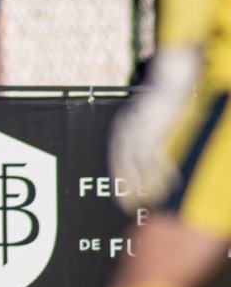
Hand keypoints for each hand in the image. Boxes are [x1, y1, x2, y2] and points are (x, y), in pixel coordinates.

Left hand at [109, 48, 200, 212]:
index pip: (116, 158)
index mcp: (122, 127)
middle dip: (126, 187)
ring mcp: (142, 130)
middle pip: (123, 165)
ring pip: (141, 165)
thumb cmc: (160, 99)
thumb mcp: (145, 117)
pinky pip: (160, 157)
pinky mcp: (159, 130)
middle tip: (127, 207)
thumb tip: (144, 150)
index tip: (120, 195)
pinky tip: (170, 186)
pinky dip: (164, 173)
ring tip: (147, 203)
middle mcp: (127, 130)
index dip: (118, 178)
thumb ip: (142, 133)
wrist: (171, 78)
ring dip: (144, 185)